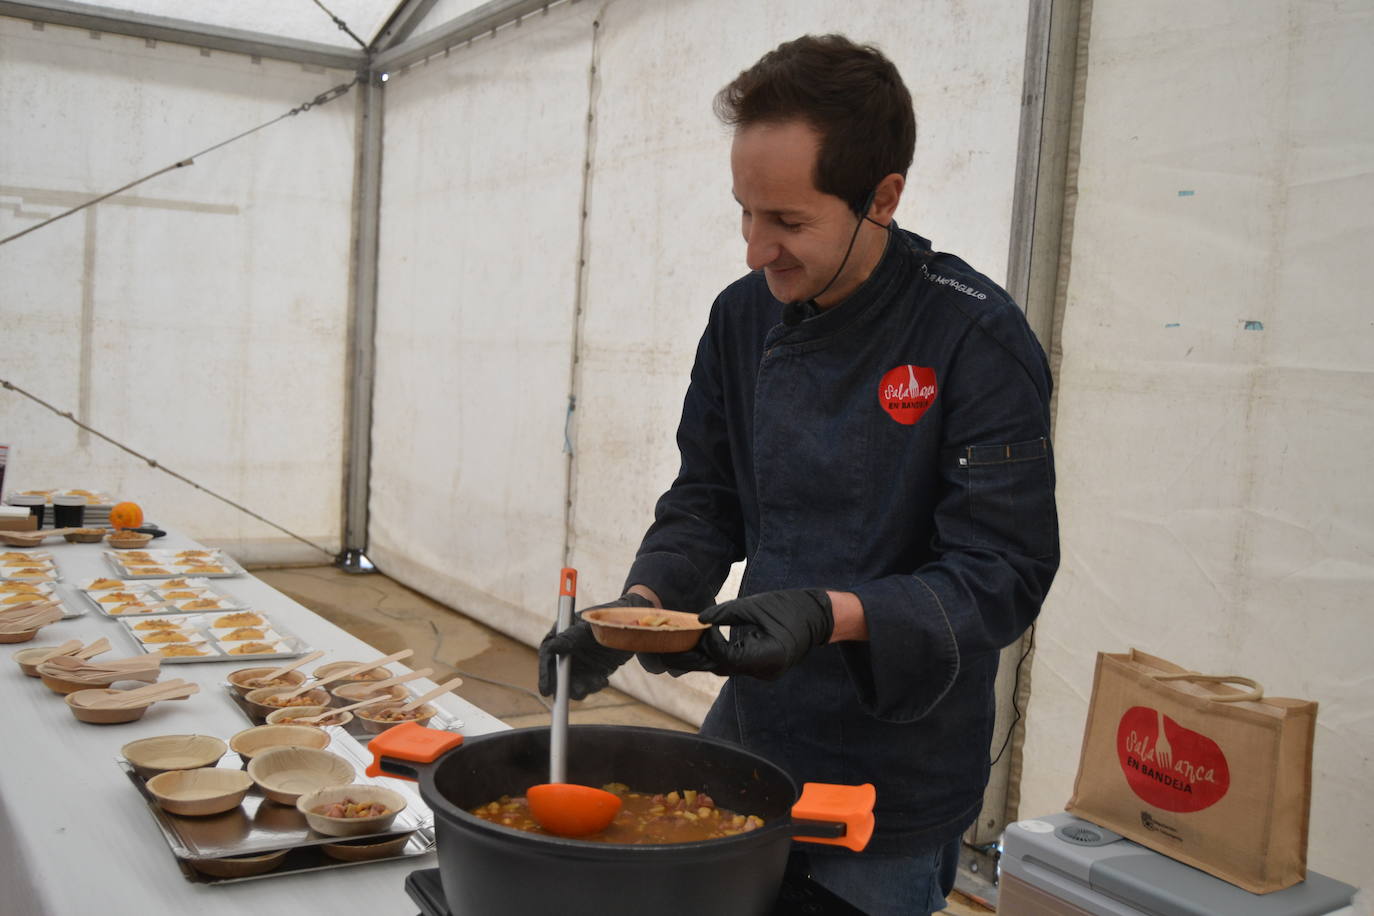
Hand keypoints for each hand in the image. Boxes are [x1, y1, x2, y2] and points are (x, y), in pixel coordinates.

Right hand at [538, 593, 654, 699]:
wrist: (630, 624)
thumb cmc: (606, 619)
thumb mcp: (588, 627)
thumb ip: (570, 637)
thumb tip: (551, 647)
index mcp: (560, 636)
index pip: (548, 656)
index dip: (545, 674)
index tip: (546, 690)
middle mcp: (568, 652)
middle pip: (558, 674)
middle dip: (566, 687)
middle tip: (579, 692)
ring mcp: (580, 663)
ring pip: (574, 683)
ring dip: (583, 688)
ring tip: (598, 682)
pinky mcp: (593, 671)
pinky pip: (589, 685)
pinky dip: (595, 686)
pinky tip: (604, 680)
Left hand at [642, 589, 832, 680]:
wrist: (818, 616)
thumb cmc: (790, 607)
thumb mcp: (756, 606)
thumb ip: (726, 614)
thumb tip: (699, 620)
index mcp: (767, 657)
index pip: (726, 657)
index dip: (708, 643)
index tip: (698, 626)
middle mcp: (763, 671)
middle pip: (720, 669)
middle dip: (692, 660)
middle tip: (664, 653)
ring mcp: (761, 672)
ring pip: (724, 668)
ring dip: (701, 659)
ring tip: (673, 652)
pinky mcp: (758, 667)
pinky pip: (732, 663)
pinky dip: (715, 655)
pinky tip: (695, 649)